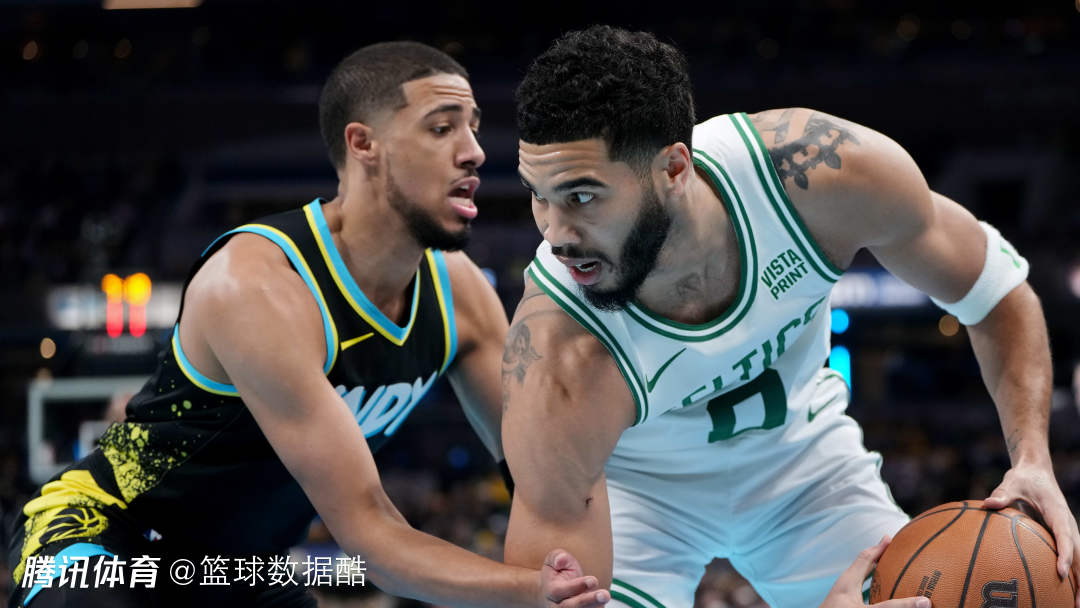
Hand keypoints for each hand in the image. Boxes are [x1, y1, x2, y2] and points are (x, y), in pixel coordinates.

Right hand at [540, 548, 609, 606]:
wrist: (556, 588)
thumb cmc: (558, 571)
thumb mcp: (553, 560)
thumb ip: (557, 557)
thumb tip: (560, 560)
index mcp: (551, 590)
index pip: (559, 591)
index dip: (577, 586)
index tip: (593, 580)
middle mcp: (558, 605)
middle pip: (570, 607)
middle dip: (589, 601)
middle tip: (605, 595)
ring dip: (594, 605)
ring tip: (606, 597)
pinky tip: (603, 604)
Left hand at [821, 536, 930, 607]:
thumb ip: (894, 607)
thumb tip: (924, 602)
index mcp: (847, 580)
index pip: (865, 558)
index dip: (879, 548)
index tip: (890, 537)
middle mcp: (844, 586)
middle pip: (863, 567)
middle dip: (878, 559)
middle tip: (893, 553)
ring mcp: (841, 596)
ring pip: (860, 581)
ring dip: (874, 576)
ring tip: (889, 573)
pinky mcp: (842, 604)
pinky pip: (859, 593)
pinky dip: (870, 590)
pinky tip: (879, 596)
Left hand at [983, 462, 1079, 606]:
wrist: (1037, 471)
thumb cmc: (1023, 478)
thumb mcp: (1011, 482)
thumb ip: (1001, 493)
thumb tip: (987, 503)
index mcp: (1058, 512)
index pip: (1065, 536)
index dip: (1064, 555)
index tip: (1061, 573)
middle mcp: (1068, 523)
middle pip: (1079, 554)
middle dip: (1079, 577)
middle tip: (1076, 602)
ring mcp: (1068, 530)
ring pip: (1079, 558)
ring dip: (1079, 579)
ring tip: (1075, 604)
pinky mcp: (1064, 534)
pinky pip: (1070, 555)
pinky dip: (1071, 572)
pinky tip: (1063, 590)